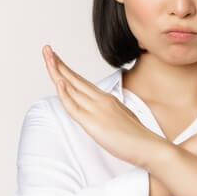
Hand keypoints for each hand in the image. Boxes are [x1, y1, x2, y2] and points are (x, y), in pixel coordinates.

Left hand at [43, 45, 163, 168]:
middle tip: (46, 49)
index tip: (57, 60)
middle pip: (74, 79)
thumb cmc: (138, 138)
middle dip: (58, 63)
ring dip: (57, 71)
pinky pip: (74, 107)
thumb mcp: (122, 119)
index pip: (82, 82)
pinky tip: (58, 81)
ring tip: (47, 56)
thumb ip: (110, 113)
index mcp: (106, 99)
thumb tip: (104, 114)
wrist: (149, 146)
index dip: (68, 71)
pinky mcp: (93, 123)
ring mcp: (97, 109)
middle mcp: (100, 100)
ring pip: (71, 87)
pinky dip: (64, 93)